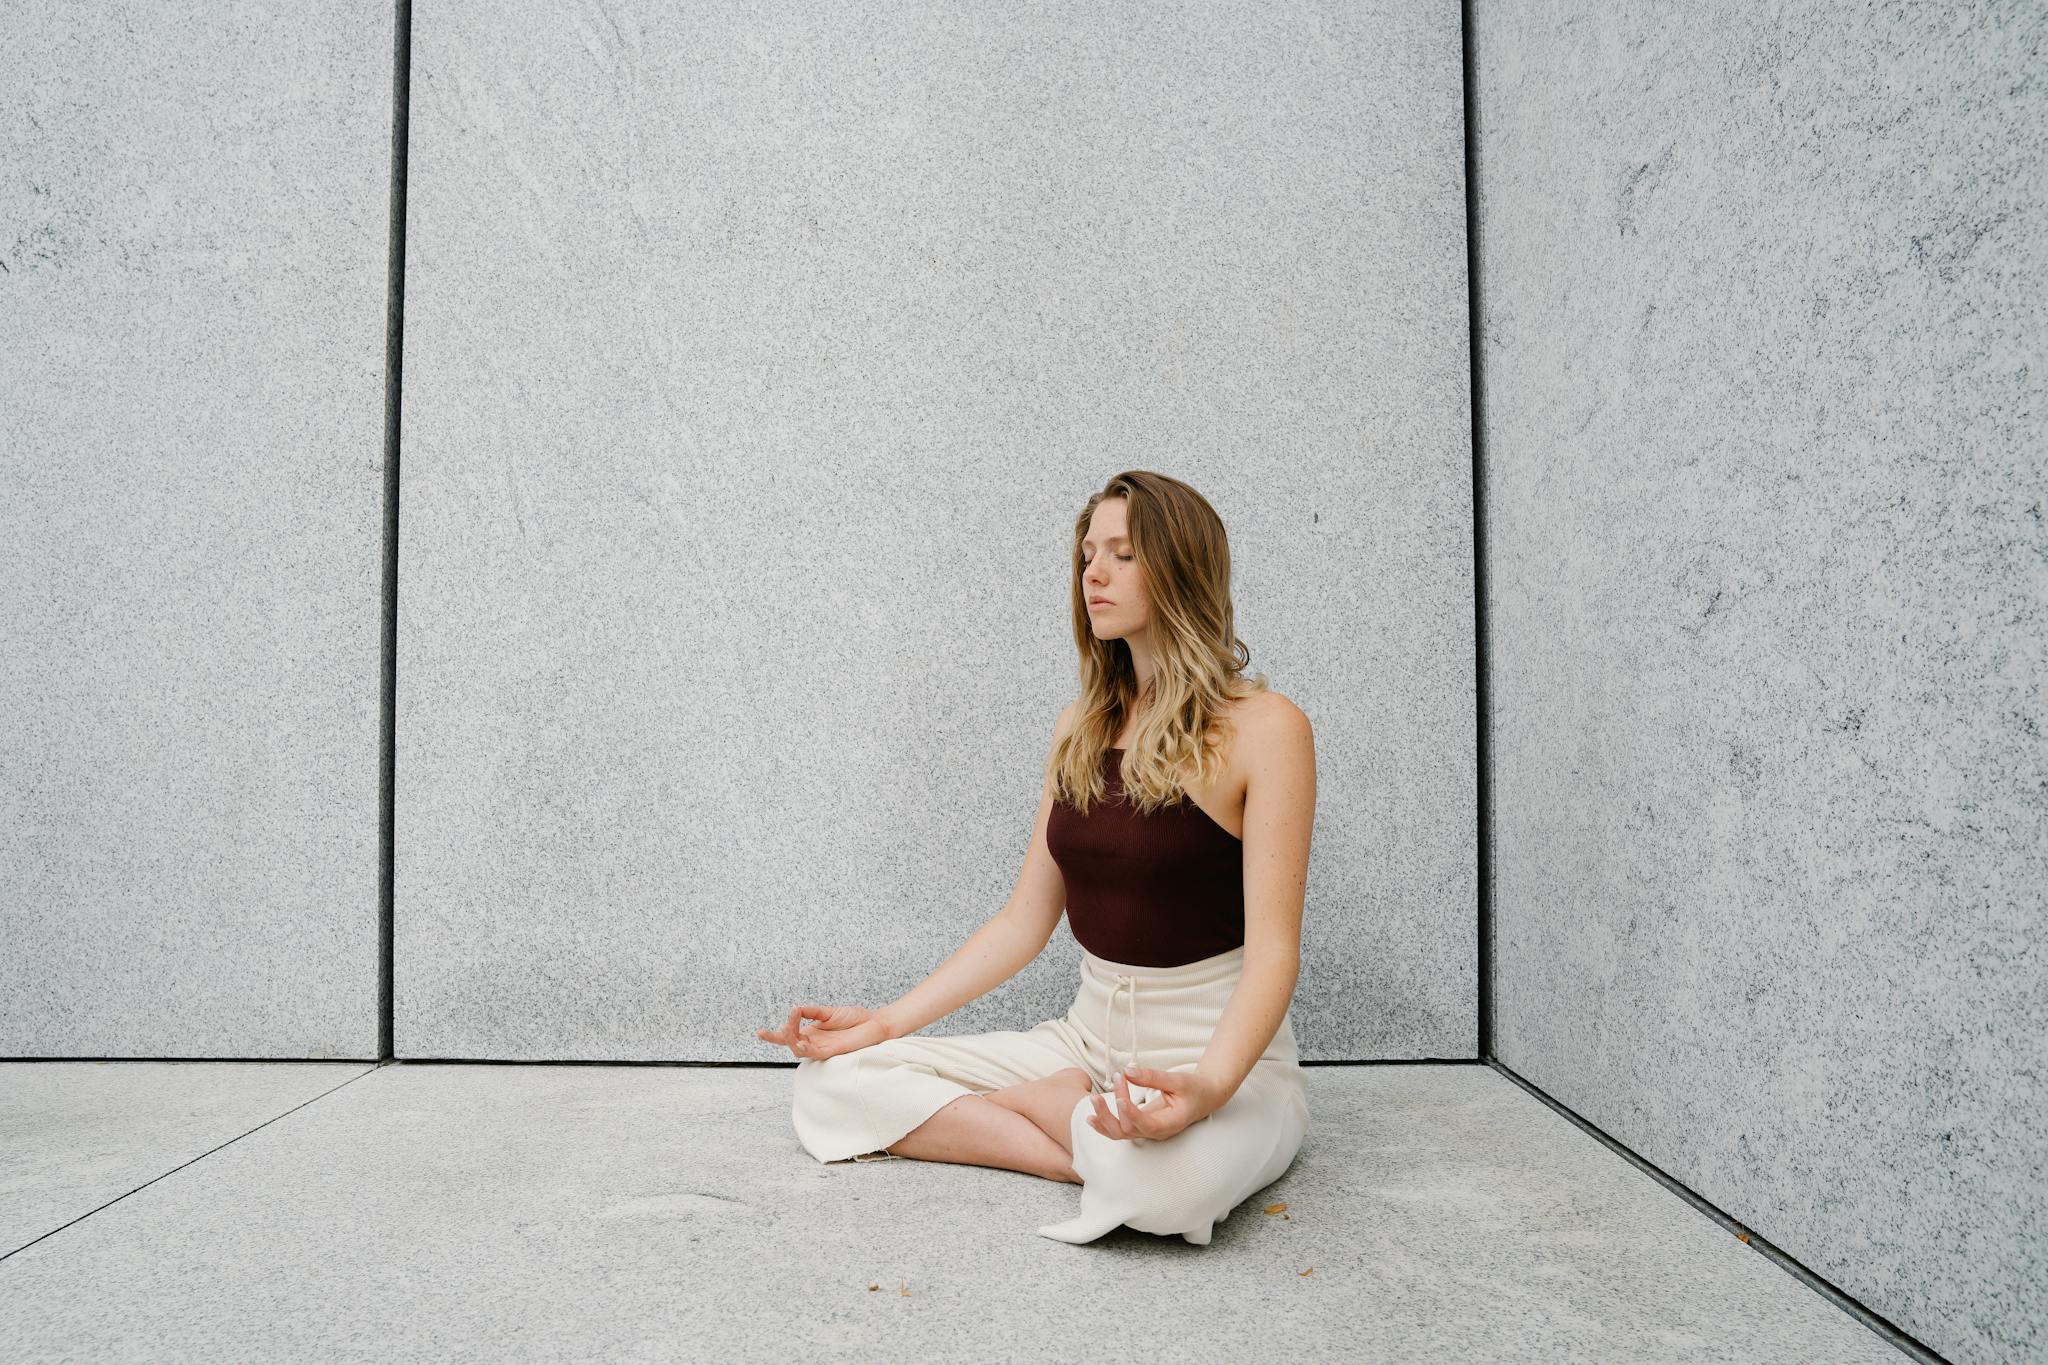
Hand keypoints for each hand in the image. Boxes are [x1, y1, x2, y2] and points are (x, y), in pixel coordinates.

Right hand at [755, 1004, 891, 1061]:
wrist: (874, 1023)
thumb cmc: (854, 1018)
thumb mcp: (828, 1012)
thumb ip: (811, 1011)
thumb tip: (795, 1008)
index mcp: (811, 1032)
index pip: (788, 1035)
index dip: (773, 1036)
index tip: (758, 1032)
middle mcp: (814, 1042)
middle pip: (790, 1042)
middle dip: (781, 1035)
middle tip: (783, 1024)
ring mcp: (822, 1048)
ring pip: (798, 1049)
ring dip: (791, 1040)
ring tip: (788, 1028)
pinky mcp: (832, 1052)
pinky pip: (814, 1053)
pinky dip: (805, 1047)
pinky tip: (800, 1040)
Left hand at [1084, 1066, 1223, 1143]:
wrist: (1205, 1097)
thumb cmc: (1195, 1089)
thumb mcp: (1178, 1080)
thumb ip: (1153, 1077)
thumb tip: (1127, 1071)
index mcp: (1170, 1123)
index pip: (1146, 1125)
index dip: (1131, 1114)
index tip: (1120, 1097)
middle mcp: (1157, 1132)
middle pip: (1128, 1131)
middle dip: (1109, 1114)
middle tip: (1096, 1095)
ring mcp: (1148, 1131)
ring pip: (1121, 1134)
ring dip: (1104, 1120)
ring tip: (1092, 1101)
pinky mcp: (1141, 1126)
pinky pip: (1121, 1130)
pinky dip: (1105, 1125)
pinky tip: (1092, 1116)